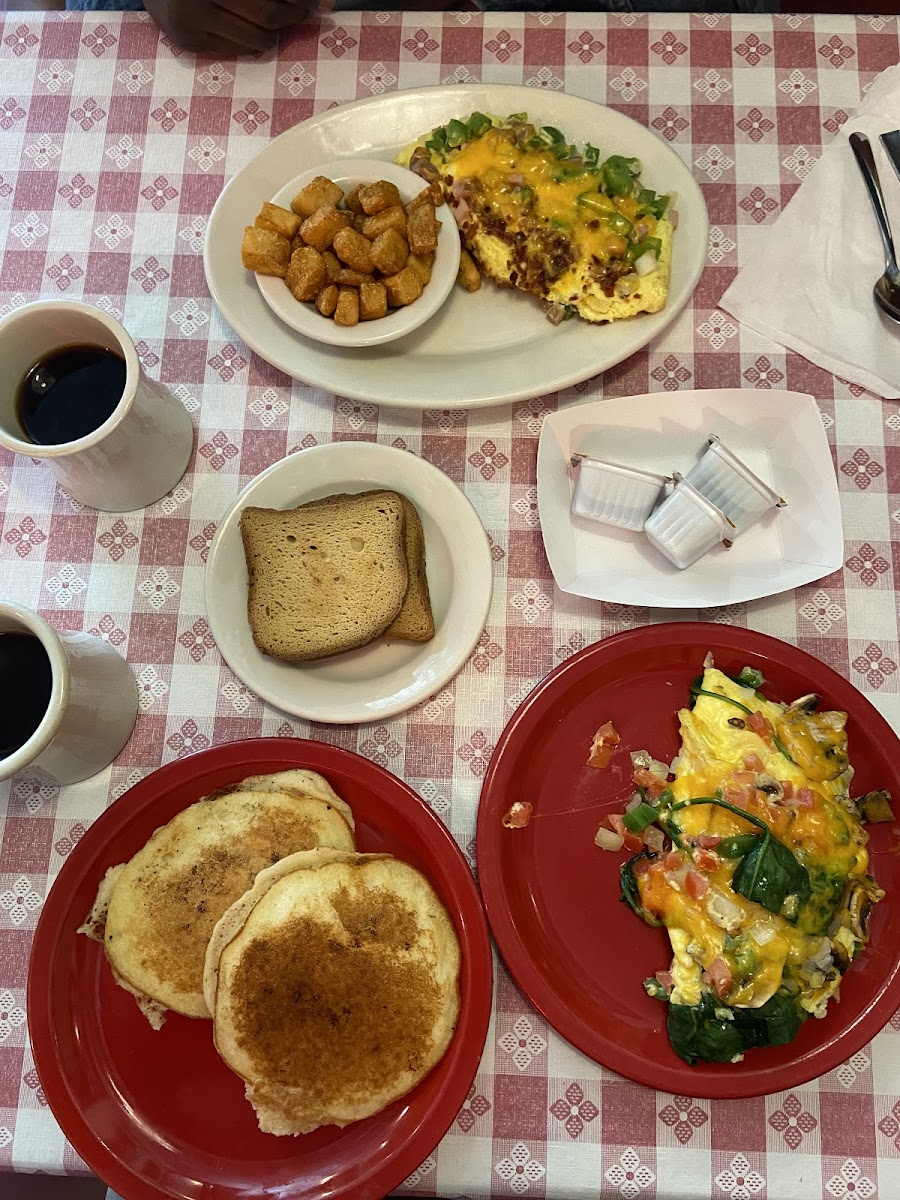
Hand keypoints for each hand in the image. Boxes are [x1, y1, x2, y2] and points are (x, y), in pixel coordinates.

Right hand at [144, 0, 321, 54]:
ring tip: (276, 20)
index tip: (317, 3)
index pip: (270, 0)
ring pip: (257, 40)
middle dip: (293, 16)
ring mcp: (191, 20)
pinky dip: (251, 41)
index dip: (300, 0)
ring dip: (275, 32)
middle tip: (304, 12)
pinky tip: (248, 27)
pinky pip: (237, 50)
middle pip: (268, 16)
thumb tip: (327, 5)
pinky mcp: (187, 41)